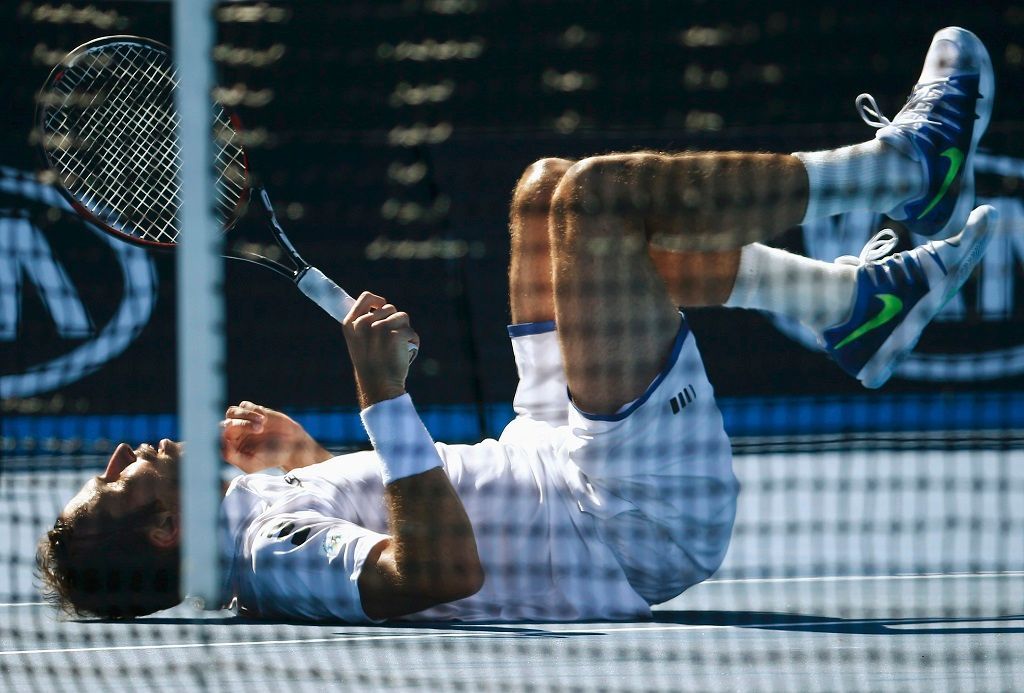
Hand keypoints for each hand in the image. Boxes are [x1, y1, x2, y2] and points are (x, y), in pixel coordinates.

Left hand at [220, 401, 330, 472]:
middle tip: (260, 429)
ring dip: (246, 415)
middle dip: (243, 424)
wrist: (293, 445)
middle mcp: (235, 434)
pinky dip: (254, 410)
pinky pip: (245, 405)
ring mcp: (243, 421)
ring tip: (262, 422)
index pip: (223, 437)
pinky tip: (265, 419)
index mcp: (232, 447)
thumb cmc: (272, 458)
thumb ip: (232, 457)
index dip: (232, 433)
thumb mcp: (251, 464)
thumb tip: (222, 441)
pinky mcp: (253, 411)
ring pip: (232, 411)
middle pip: (227, 422)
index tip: (248, 435)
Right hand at [342, 292, 419, 408]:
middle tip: (390, 341)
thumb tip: (381, 307)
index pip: (366, 297)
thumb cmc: (371, 366)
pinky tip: (405, 353)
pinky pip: (410, 331)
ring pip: (402, 316)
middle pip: (389, 307)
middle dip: (394, 321)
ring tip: (398, 347)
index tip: (382, 306)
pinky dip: (413, 341)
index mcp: (350, 323)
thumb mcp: (359, 343)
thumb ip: (366, 324)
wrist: (378, 386)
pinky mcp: (396, 334)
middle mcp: (363, 322)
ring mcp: (380, 327)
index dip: (378, 301)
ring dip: (404, 329)